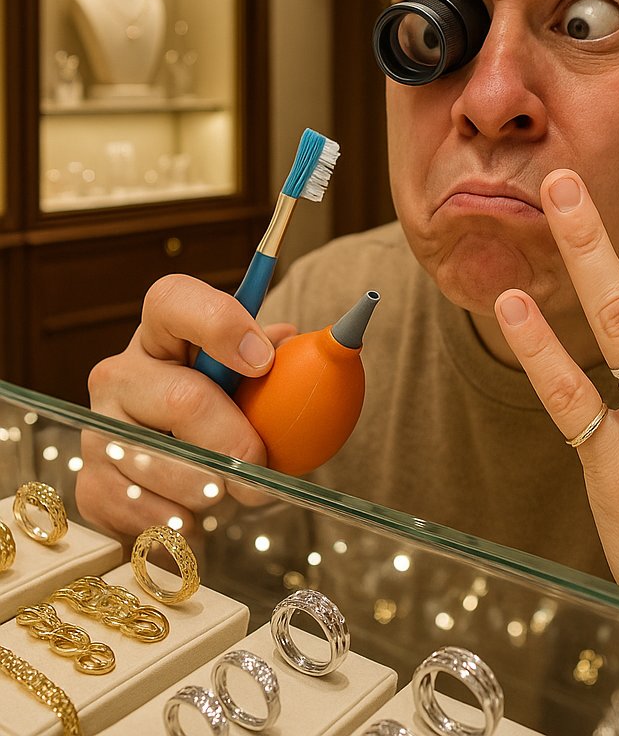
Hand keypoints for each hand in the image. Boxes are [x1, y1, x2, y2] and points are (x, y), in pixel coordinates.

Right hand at [79, 274, 296, 537]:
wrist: (188, 476)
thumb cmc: (232, 412)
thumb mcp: (256, 381)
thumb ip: (287, 361)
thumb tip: (324, 346)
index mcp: (164, 332)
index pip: (175, 300)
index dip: (220, 324)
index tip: (264, 362)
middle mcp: (121, 372)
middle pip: (181, 399)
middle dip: (232, 442)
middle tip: (260, 469)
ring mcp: (100, 426)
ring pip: (162, 464)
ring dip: (207, 489)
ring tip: (226, 494)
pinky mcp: (91, 481)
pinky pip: (139, 508)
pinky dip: (176, 521)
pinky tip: (192, 519)